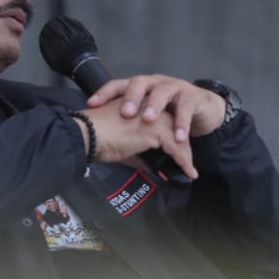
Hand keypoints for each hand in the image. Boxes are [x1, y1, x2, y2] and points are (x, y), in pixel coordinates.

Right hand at [78, 99, 198, 178]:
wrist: (88, 135)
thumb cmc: (98, 139)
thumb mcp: (124, 147)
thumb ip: (141, 155)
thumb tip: (154, 168)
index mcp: (140, 106)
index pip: (162, 120)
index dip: (171, 137)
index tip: (175, 154)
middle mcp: (149, 108)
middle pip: (174, 126)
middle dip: (182, 146)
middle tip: (187, 164)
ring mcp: (154, 117)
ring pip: (178, 136)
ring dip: (186, 155)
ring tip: (190, 171)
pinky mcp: (156, 130)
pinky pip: (177, 147)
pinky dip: (184, 162)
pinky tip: (189, 172)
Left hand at [86, 75, 226, 140]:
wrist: (204, 112)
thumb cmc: (172, 117)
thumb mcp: (151, 124)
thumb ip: (135, 132)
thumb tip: (114, 152)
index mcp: (141, 87)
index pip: (119, 85)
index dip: (105, 93)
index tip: (93, 104)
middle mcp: (156, 83)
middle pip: (140, 83)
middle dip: (131, 97)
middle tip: (125, 113)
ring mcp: (175, 87)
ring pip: (162, 91)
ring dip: (154, 106)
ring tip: (148, 121)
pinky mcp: (193, 97)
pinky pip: (186, 108)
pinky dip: (181, 123)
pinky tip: (178, 137)